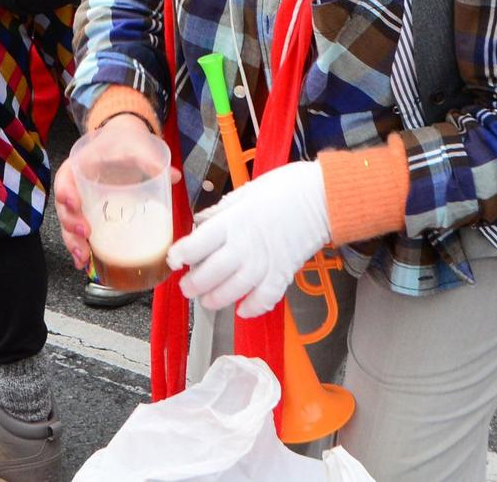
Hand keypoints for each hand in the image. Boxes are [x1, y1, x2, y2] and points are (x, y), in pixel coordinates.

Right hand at [54, 113, 168, 271]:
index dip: (66, 191)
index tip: (73, 203)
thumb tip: (174, 176)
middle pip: (64, 207)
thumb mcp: (136, 145)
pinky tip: (85, 263)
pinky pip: (79, 233)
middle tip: (85, 234)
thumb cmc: (125, 142)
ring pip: (68, 224)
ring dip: (73, 242)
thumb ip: (151, 159)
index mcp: (81, 164)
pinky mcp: (90, 214)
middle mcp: (76, 184)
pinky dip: (80, 248)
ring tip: (83, 258)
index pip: (66, 178)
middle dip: (71, 223)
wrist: (123, 141)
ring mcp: (82, 201)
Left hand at [168, 159, 330, 317]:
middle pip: (212, 272)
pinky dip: (254, 307)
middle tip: (186, 287)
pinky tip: (243, 310)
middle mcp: (245, 245)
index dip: (181, 255)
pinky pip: (266, 297)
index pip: (197, 244)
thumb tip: (202, 220)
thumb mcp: (247, 191)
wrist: (322, 196)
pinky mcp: (283, 272)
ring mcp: (265, 261)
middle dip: (194, 284)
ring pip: (235, 289)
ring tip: (207, 301)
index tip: (173, 260)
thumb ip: (222, 210)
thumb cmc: (286, 187)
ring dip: (218, 299)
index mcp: (233, 221)